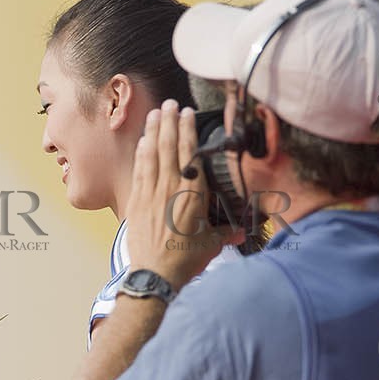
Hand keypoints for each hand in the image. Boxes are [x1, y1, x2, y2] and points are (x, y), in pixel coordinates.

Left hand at [123, 100, 238, 288]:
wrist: (155, 275)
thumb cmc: (185, 260)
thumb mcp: (211, 244)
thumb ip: (226, 233)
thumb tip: (242, 231)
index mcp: (194, 194)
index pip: (190, 153)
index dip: (187, 131)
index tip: (186, 113)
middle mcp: (172, 188)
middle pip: (169, 147)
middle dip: (168, 122)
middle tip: (168, 103)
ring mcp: (151, 193)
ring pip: (152, 154)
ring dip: (153, 132)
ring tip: (154, 113)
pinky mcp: (136, 202)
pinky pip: (139, 170)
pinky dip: (141, 153)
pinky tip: (142, 140)